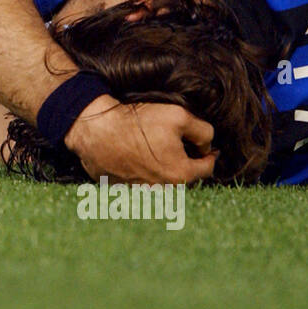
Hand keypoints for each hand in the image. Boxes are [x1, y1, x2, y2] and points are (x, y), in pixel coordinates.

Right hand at [65, 94, 216, 184]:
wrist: (97, 129)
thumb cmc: (138, 122)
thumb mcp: (180, 116)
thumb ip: (203, 131)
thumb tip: (206, 145)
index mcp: (181, 174)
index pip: (208, 168)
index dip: (210, 155)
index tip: (207, 148)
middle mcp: (164, 189)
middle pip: (184, 176)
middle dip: (186, 163)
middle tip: (179, 146)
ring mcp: (142, 192)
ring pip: (163, 181)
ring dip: (163, 169)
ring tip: (155, 151)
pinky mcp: (122, 190)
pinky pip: (141, 183)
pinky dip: (143, 172)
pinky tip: (136, 156)